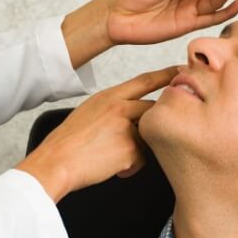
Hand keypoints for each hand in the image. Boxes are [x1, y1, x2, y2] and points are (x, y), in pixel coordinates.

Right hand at [16, 67, 179, 200]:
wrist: (56, 162)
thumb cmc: (68, 142)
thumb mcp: (88, 112)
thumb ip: (112, 108)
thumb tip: (131, 115)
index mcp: (109, 96)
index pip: (145, 80)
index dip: (166, 75)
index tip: (181, 71)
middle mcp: (120, 107)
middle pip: (153, 109)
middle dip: (154, 121)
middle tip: (149, 128)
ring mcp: (126, 127)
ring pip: (148, 136)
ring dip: (136, 149)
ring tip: (112, 155)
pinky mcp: (130, 149)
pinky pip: (141, 158)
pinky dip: (129, 166)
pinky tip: (112, 167)